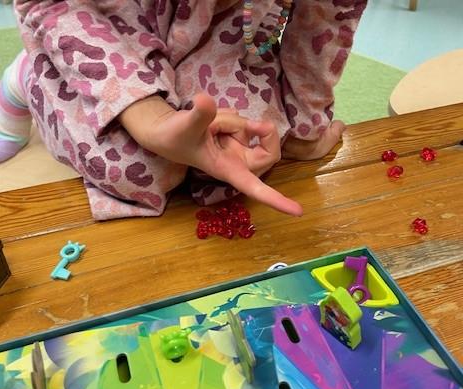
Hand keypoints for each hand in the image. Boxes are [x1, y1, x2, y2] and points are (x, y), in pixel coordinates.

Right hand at [120, 93, 302, 215]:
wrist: (166, 131)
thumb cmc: (173, 138)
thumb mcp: (183, 126)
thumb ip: (198, 115)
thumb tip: (205, 100)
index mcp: (228, 170)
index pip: (255, 188)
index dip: (276, 200)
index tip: (298, 212)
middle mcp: (238, 161)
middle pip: (268, 152)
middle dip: (264, 133)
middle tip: (254, 123)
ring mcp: (238, 147)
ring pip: (251, 127)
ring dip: (231, 119)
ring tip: (208, 123)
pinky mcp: (237, 134)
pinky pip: (243, 118)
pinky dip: (229, 114)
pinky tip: (212, 119)